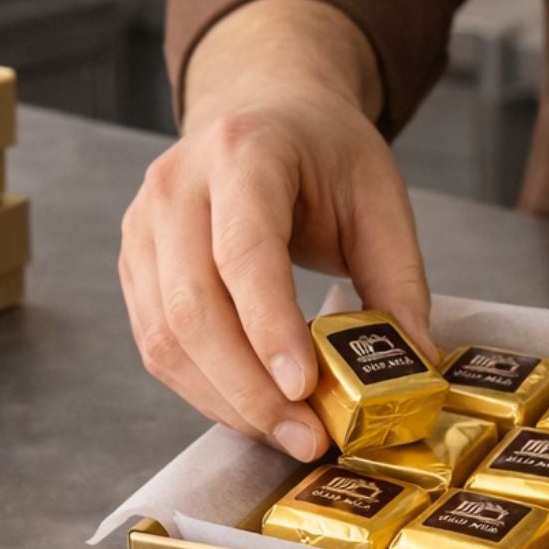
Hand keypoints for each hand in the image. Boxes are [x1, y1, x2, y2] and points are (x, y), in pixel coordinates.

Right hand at [119, 0, 434, 459]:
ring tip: (289, 433)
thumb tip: (414, 365)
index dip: (269, 325)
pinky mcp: (134, 267)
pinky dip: (205, 390)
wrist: (262, 112)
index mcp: (243, 151)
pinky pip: (157, 345)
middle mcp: (176, 186)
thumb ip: (399, 279)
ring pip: (166, 336)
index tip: (304, 387)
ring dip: (226, 400)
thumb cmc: (323, 153)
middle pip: (193, 305)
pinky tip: (254, 411)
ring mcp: (143, 227)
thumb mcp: (379, 197)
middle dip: (250, 387)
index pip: (244, 249)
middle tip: (306, 435)